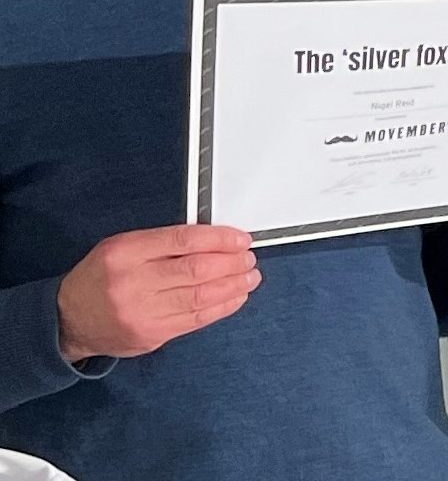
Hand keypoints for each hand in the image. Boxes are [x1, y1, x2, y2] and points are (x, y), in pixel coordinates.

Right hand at [54, 225, 257, 363]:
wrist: (70, 319)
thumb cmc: (101, 278)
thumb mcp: (122, 248)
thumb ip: (163, 243)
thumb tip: (213, 241)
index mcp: (124, 253)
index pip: (183, 240)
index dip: (219, 239)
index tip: (240, 239)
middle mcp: (132, 282)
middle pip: (196, 269)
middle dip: (231, 262)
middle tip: (247, 258)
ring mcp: (143, 311)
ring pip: (201, 296)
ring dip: (234, 285)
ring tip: (250, 276)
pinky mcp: (153, 334)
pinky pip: (197, 319)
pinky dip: (223, 306)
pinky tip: (237, 296)